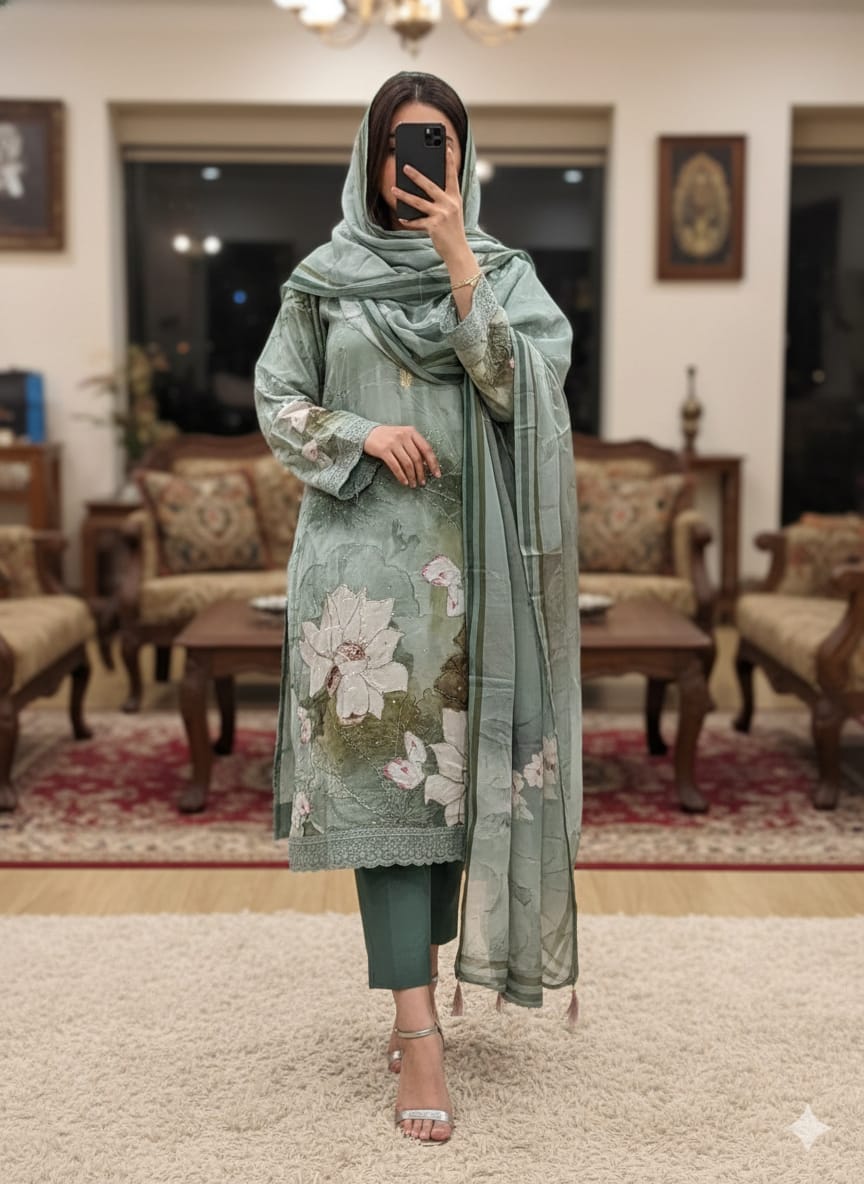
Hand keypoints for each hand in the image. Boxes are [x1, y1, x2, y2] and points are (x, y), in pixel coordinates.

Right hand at [364, 425, 440, 487]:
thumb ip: (414, 446)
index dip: (433, 463)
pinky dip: (401, 476)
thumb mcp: (403, 435)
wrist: (367, 433)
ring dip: (412, 476)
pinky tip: (404, 482)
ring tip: (413, 484)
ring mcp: (393, 443)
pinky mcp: (383, 450)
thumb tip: (426, 464)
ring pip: (407, 464)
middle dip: (421, 473)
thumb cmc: (388, 436)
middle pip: (417, 458)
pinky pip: (395, 466)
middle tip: (422, 483)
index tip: (436, 474)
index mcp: (411, 432)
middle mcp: (403, 436)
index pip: (426, 449)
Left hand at [393, 147, 468, 264]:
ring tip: (393, 189)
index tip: (447, 148)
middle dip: (416, 175)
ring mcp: (441, 215)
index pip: (452, 177)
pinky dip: (409, 221)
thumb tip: (423, 192)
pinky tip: (401, 218)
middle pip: (430, 186)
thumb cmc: (453, 231)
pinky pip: (417, 222)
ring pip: (418, 202)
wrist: (458, 251)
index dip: (449, 162)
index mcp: (455, 198)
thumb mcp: (452, 213)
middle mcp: (449, 204)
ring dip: (404, 195)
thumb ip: (443, 201)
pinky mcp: (433, 226)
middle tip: (405, 167)